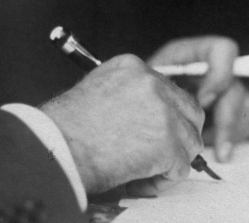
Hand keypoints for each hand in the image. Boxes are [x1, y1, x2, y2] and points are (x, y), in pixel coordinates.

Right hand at [40, 54, 204, 195]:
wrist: (58, 146)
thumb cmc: (66, 125)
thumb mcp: (96, 88)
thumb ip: (125, 93)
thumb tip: (142, 113)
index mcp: (133, 67)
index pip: (168, 89)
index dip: (165, 116)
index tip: (155, 132)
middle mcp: (152, 83)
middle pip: (189, 111)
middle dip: (179, 135)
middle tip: (160, 153)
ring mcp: (163, 112)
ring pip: (190, 141)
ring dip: (172, 160)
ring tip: (144, 170)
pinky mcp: (167, 143)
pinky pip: (181, 168)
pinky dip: (163, 180)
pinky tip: (141, 180)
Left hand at [147, 36, 248, 161]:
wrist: (137, 111)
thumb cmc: (137, 94)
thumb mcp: (142, 84)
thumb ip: (158, 85)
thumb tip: (178, 101)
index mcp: (191, 54)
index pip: (222, 49)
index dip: (220, 74)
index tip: (204, 101)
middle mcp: (212, 68)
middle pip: (236, 85)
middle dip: (227, 120)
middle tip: (217, 148)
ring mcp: (227, 86)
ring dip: (232, 131)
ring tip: (213, 152)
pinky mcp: (236, 105)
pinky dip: (237, 136)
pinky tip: (216, 146)